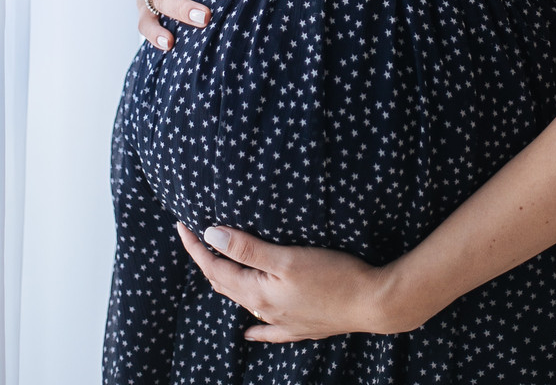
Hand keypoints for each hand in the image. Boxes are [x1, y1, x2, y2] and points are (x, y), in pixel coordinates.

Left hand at [176, 223, 414, 341]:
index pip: (216, 269)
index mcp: (257, 292)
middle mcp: (265, 310)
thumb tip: (211, 236)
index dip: (197, 248)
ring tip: (217, 268)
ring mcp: (283, 321)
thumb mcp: (287, 257)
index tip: (182, 226)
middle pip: (226, 285)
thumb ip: (248, 248)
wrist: (372, 303)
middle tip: (195, 239)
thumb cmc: (333, 276)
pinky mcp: (303, 326)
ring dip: (228, 284)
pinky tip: (250, 330)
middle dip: (208, 262)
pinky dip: (255, 327)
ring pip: (245, 303)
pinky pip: (269, 329)